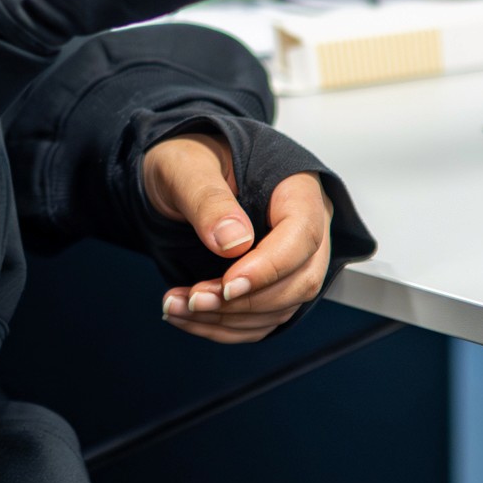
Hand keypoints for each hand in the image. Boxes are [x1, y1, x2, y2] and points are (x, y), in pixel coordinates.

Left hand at [142, 134, 334, 343]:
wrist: (180, 170)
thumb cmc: (190, 156)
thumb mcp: (186, 165)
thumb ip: (208, 198)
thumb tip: (234, 242)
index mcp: (295, 187)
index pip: (303, 235)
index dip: (269, 267)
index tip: (228, 285)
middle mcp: (305, 225)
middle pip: (300, 279)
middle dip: (246, 300)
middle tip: (195, 299)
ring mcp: (292, 258)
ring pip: (281, 307)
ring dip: (229, 319)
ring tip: (177, 306)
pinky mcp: (272, 282)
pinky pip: (261, 318)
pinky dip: (225, 326)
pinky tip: (188, 316)